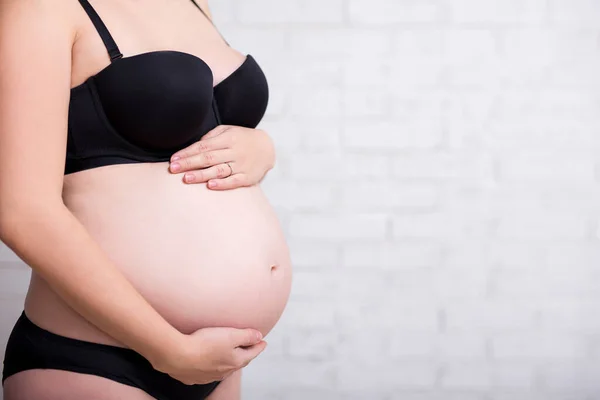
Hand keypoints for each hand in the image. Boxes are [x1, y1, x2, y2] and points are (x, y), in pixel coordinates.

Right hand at [151, 327, 266, 384]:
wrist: (177, 356)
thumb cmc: (204, 344)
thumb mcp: (230, 335)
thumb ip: (247, 336)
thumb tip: (259, 336)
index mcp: (235, 361)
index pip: (252, 353)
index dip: (258, 345)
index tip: (263, 341)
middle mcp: (224, 372)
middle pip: (239, 361)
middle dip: (246, 354)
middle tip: (250, 347)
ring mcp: (209, 376)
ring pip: (224, 368)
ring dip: (228, 360)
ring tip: (230, 354)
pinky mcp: (194, 376)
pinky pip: (207, 371)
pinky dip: (212, 365)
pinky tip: (208, 362)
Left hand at [168, 125, 274, 189]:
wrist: (268, 147)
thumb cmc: (243, 138)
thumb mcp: (229, 130)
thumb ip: (212, 136)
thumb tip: (196, 145)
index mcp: (228, 138)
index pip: (204, 146)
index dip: (188, 153)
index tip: (174, 159)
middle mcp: (234, 151)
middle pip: (208, 158)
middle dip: (189, 163)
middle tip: (173, 169)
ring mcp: (241, 165)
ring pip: (219, 170)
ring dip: (202, 174)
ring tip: (187, 178)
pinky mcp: (248, 177)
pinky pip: (234, 181)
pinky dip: (223, 183)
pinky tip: (211, 185)